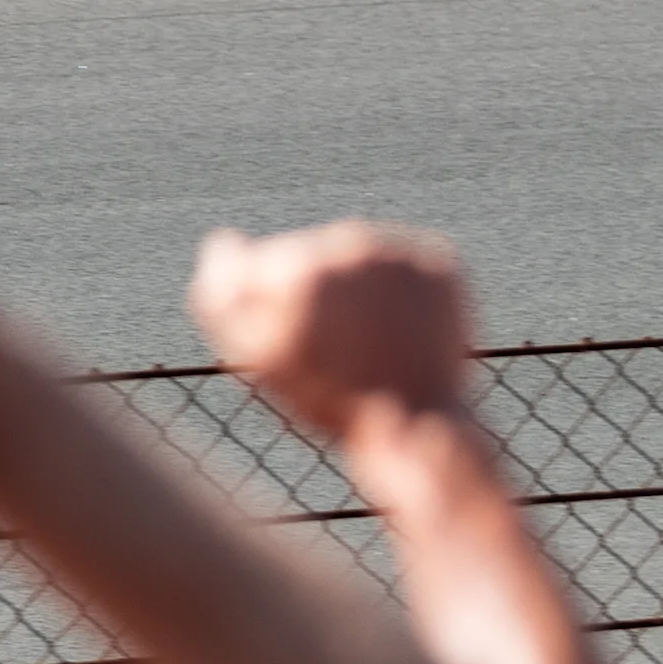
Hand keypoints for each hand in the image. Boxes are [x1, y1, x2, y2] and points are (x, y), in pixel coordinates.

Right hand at [188, 221, 473, 441]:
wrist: (413, 420)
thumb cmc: (326, 396)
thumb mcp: (256, 358)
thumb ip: (223, 296)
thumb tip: (224, 243)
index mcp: (296, 267)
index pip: (254, 262)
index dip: (260, 304)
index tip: (281, 338)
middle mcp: (348, 244)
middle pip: (307, 257)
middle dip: (309, 293)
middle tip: (326, 347)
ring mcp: (398, 251)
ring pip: (355, 258)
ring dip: (351, 289)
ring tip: (361, 340)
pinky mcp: (439, 262)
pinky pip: (400, 265)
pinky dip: (394, 292)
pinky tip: (391, 329)